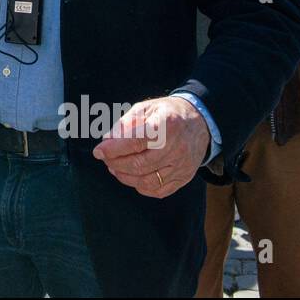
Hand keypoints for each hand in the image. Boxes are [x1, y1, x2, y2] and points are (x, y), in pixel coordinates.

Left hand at [92, 96, 210, 198]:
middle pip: (138, 164)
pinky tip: (132, 176)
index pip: (135, 142)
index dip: (113, 149)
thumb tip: (107, 140)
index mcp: (166, 125)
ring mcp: (182, 166)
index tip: (98, 150)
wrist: (201, 122)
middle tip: (105, 158)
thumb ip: (125, 124)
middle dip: (115, 163)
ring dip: (125, 176)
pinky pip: (158, 190)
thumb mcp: (146, 108)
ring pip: (146, 181)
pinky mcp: (184, 177)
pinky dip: (140, 186)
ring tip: (115, 167)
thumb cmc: (168, 113)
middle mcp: (176, 148)